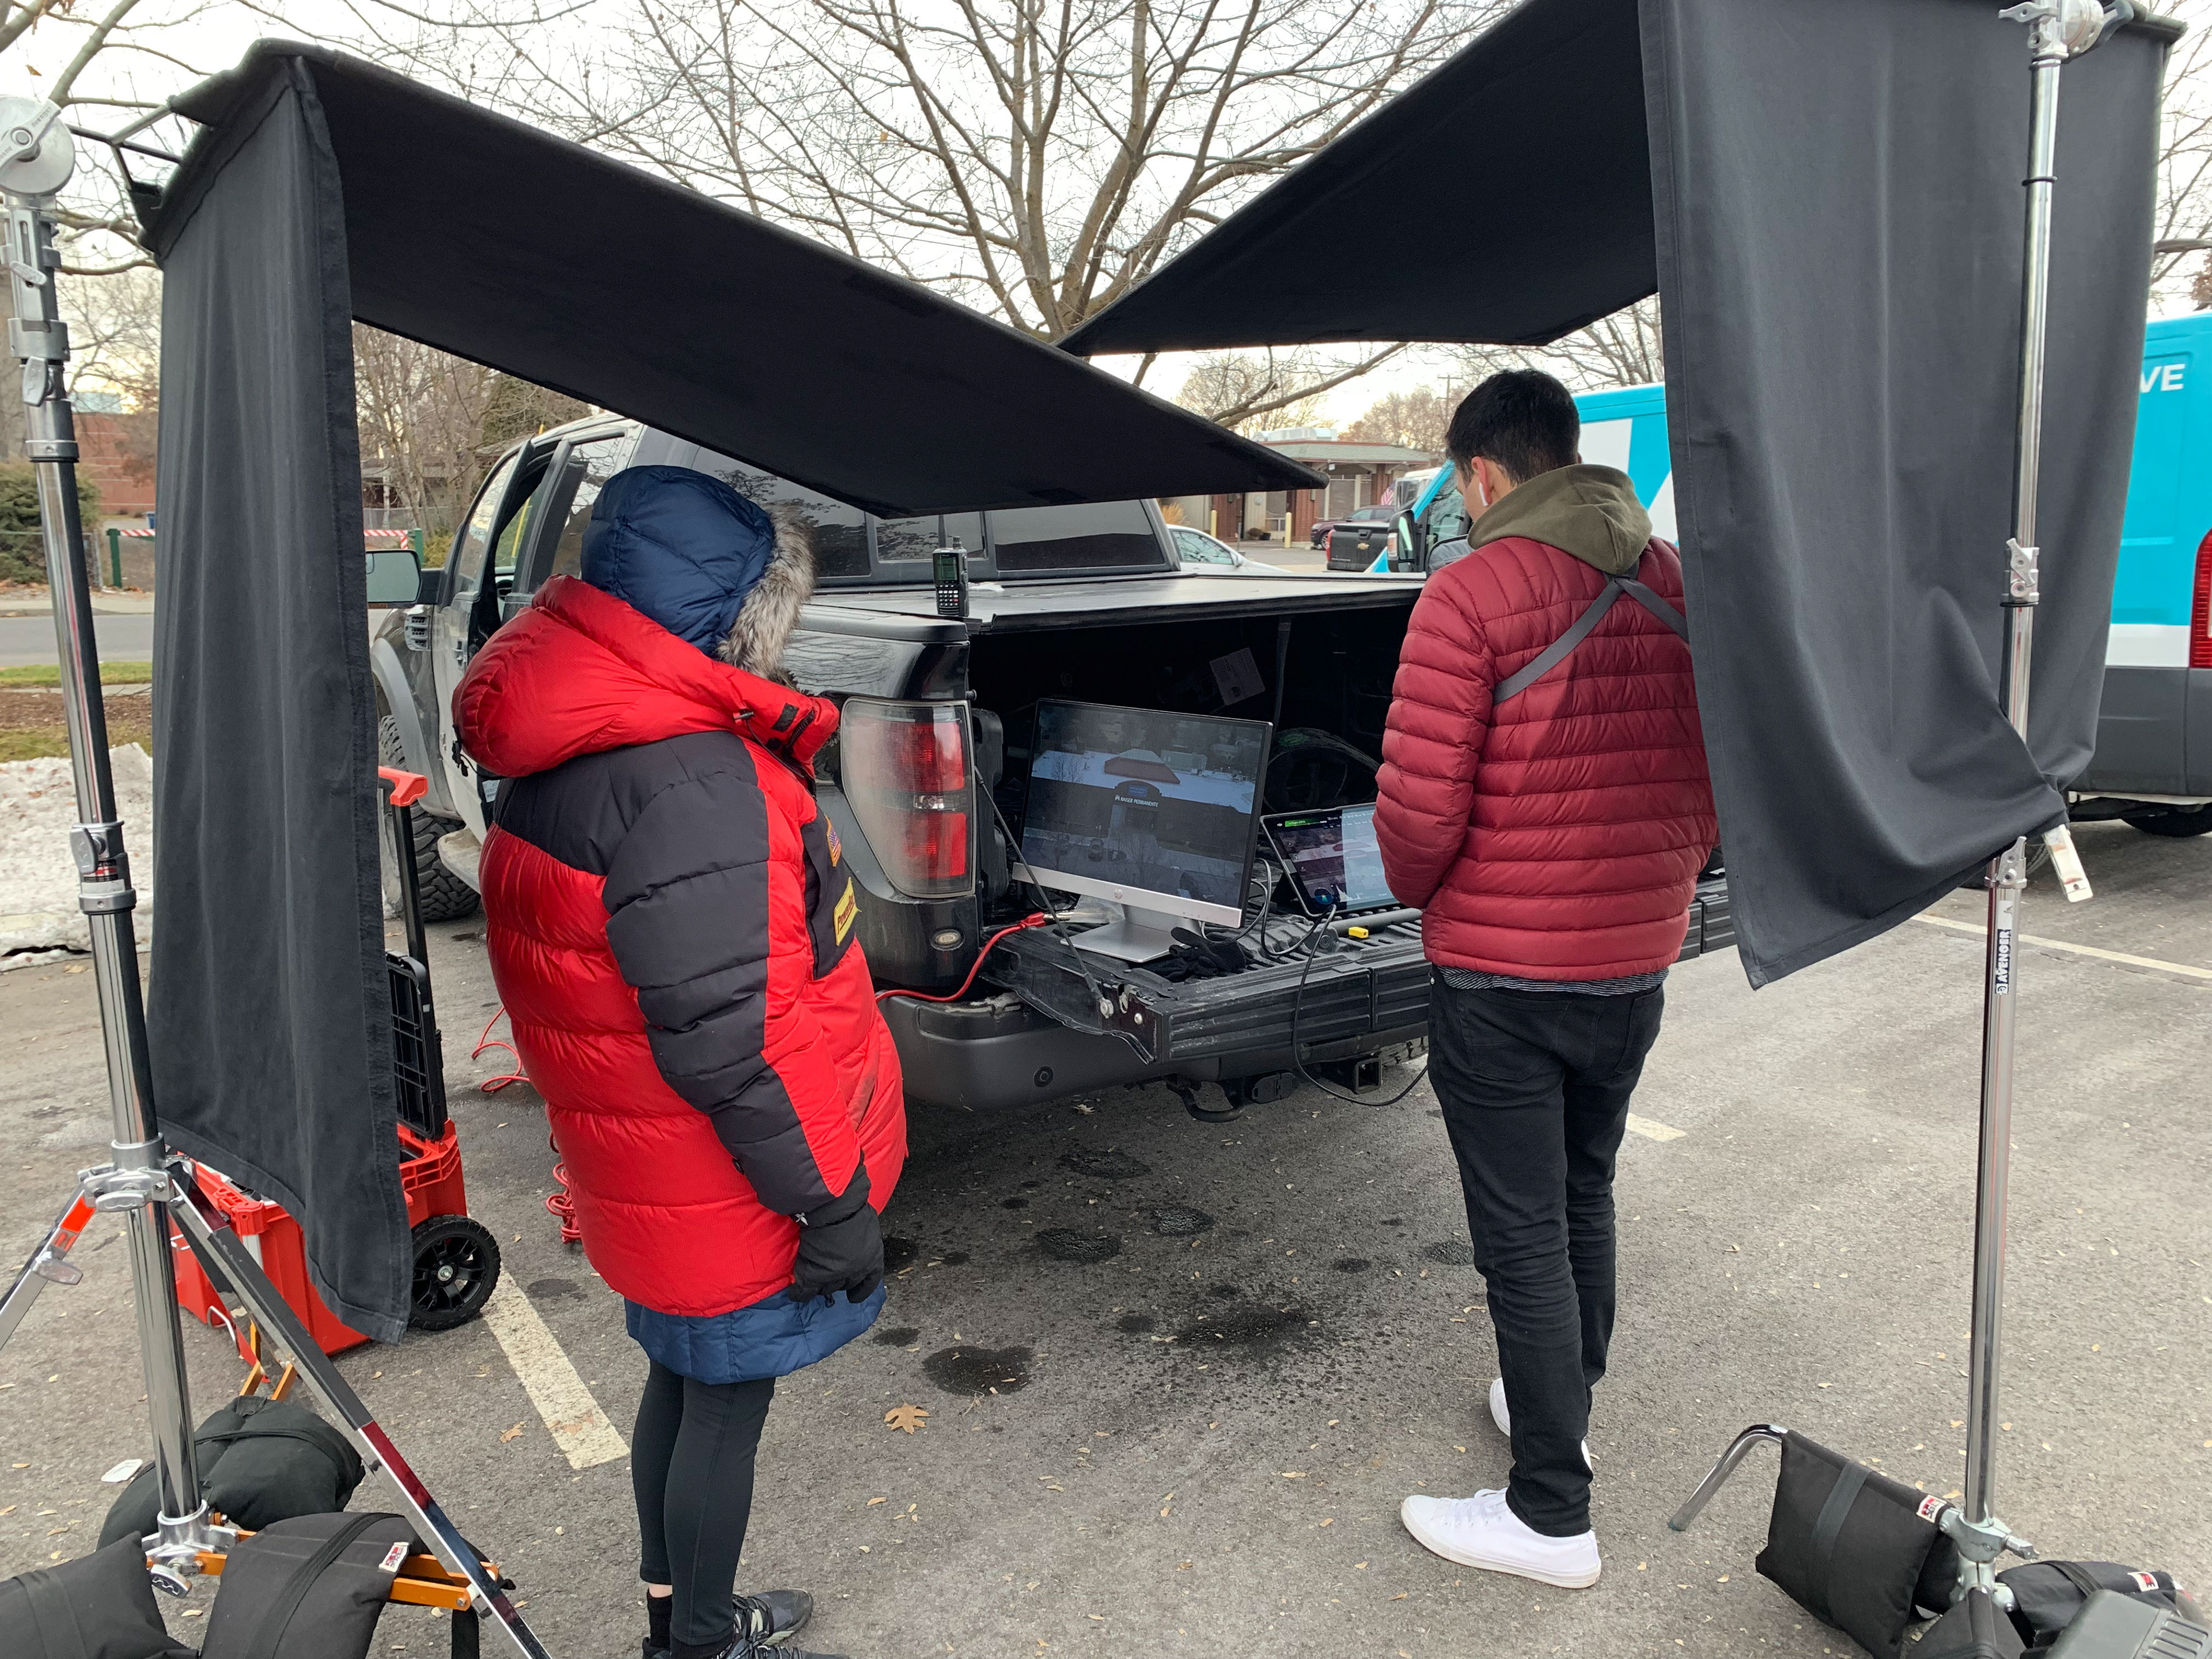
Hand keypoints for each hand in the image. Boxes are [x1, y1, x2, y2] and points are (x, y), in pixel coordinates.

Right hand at [787, 1161, 882, 1304]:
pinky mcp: (815, 1275)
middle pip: (845, 1285)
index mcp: (873, 1258)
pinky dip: (799, 1292)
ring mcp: (836, 1275)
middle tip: (826, 1276)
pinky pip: (805, 1290)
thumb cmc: (850, 1208)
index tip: (853, 1297)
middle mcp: (857, 1270)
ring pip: (826, 1288)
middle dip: (836, 1281)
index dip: (861, 1290)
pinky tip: (795, 1292)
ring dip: (819, 1285)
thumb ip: (862, 1241)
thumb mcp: (866, 1226)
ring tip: (811, 1278)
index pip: (870, 1282)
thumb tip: (854, 1243)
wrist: (832, 1207)